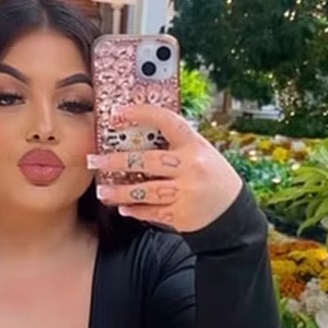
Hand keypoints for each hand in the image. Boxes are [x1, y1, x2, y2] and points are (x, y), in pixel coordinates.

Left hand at [86, 104, 242, 232]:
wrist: (232, 213)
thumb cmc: (212, 176)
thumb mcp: (202, 153)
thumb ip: (176, 144)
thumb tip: (139, 130)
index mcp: (195, 145)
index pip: (167, 121)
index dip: (141, 113)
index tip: (117, 112)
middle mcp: (191, 167)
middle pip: (146, 161)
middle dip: (116, 161)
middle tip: (95, 161)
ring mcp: (186, 193)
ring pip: (145, 190)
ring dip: (120, 192)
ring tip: (103, 192)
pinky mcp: (181, 215)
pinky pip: (152, 211)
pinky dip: (135, 210)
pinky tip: (124, 207)